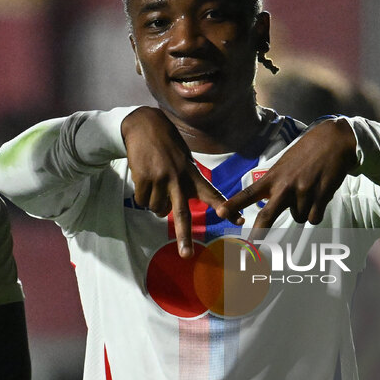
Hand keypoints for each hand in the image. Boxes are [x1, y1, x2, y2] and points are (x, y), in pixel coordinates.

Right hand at [121, 107, 242, 256]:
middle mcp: (179, 179)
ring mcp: (161, 179)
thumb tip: (167, 213)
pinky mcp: (145, 178)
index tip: (238, 220)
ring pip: (157, 209)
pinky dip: (142, 195)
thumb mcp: (183, 162)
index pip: (212, 193)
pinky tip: (144, 177)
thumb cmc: (167, 147)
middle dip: (184, 237)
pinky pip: (142, 201)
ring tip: (154, 181)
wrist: (144, 124)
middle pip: (182, 214)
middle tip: (186, 255)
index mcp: (192, 174)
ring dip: (153, 202)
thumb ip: (183, 186)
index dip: (224, 208)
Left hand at [217, 118, 357, 228]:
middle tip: (251, 250)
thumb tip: (268, 202)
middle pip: (267, 216)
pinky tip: (320, 195)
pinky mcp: (321, 195)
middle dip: (258, 234)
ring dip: (303, 211)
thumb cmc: (307, 152)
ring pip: (298, 218)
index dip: (234, 204)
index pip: (249, 193)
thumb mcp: (284, 163)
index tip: (220, 212)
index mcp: (273, 177)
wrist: (334, 140)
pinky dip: (316, 212)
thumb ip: (275, 183)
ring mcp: (303, 192)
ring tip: (309, 191)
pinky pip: (314, 218)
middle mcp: (285, 186)